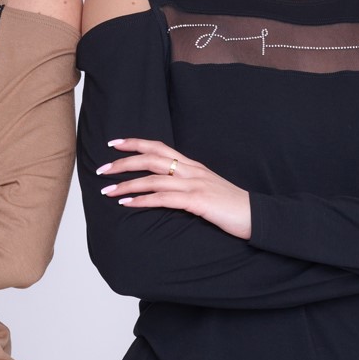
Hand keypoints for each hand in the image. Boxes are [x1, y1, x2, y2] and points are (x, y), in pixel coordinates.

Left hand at [96, 139, 252, 238]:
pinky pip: (163, 199)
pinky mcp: (197, 202)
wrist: (256, 216)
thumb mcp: (207, 190)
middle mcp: (191, 170)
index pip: (159, 147)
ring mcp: (194, 185)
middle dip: (123, 163)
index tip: (114, 144)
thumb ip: (187, 186)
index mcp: (193, 166)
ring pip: (153, 179)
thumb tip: (165, 191)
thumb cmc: (231, 207)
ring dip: (127, 184)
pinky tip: (127, 204)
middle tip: (101, 170)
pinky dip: (142, 201)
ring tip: (107, 191)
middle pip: (151, 158)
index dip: (135, 143)